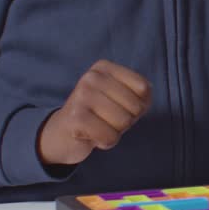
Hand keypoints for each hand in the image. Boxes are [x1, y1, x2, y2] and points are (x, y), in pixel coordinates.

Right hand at [37, 60, 151, 165]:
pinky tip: (91, 135)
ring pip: (124, 121)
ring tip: (99, 126)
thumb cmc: (100, 115)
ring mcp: (81, 95)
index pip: (143, 88)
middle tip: (106, 119)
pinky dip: (106, 142)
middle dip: (126, 120)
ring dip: (115, 131)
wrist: (63, 135)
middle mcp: (91, 77)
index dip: (139, 105)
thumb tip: (146, 95)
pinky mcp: (76, 117)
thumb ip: (142, 95)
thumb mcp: (122, 98)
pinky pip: (110, 136)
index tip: (118, 106)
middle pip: (135, 106)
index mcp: (104, 67)